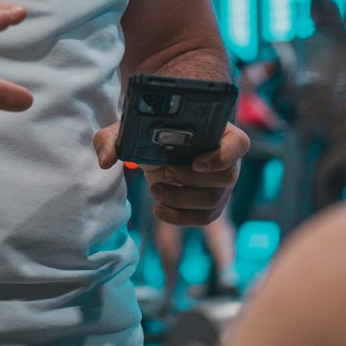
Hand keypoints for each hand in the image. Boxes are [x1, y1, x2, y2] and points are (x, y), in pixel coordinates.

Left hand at [93, 120, 250, 226]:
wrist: (160, 144)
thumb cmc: (152, 130)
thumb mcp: (130, 128)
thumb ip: (113, 138)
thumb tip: (105, 160)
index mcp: (219, 133)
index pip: (240, 144)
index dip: (224, 156)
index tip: (196, 162)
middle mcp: (227, 159)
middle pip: (226, 178)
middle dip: (191, 181)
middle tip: (164, 175)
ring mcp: (221, 183)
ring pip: (214, 201)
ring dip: (183, 201)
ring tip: (156, 191)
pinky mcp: (210, 201)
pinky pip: (205, 217)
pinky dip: (181, 218)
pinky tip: (159, 210)